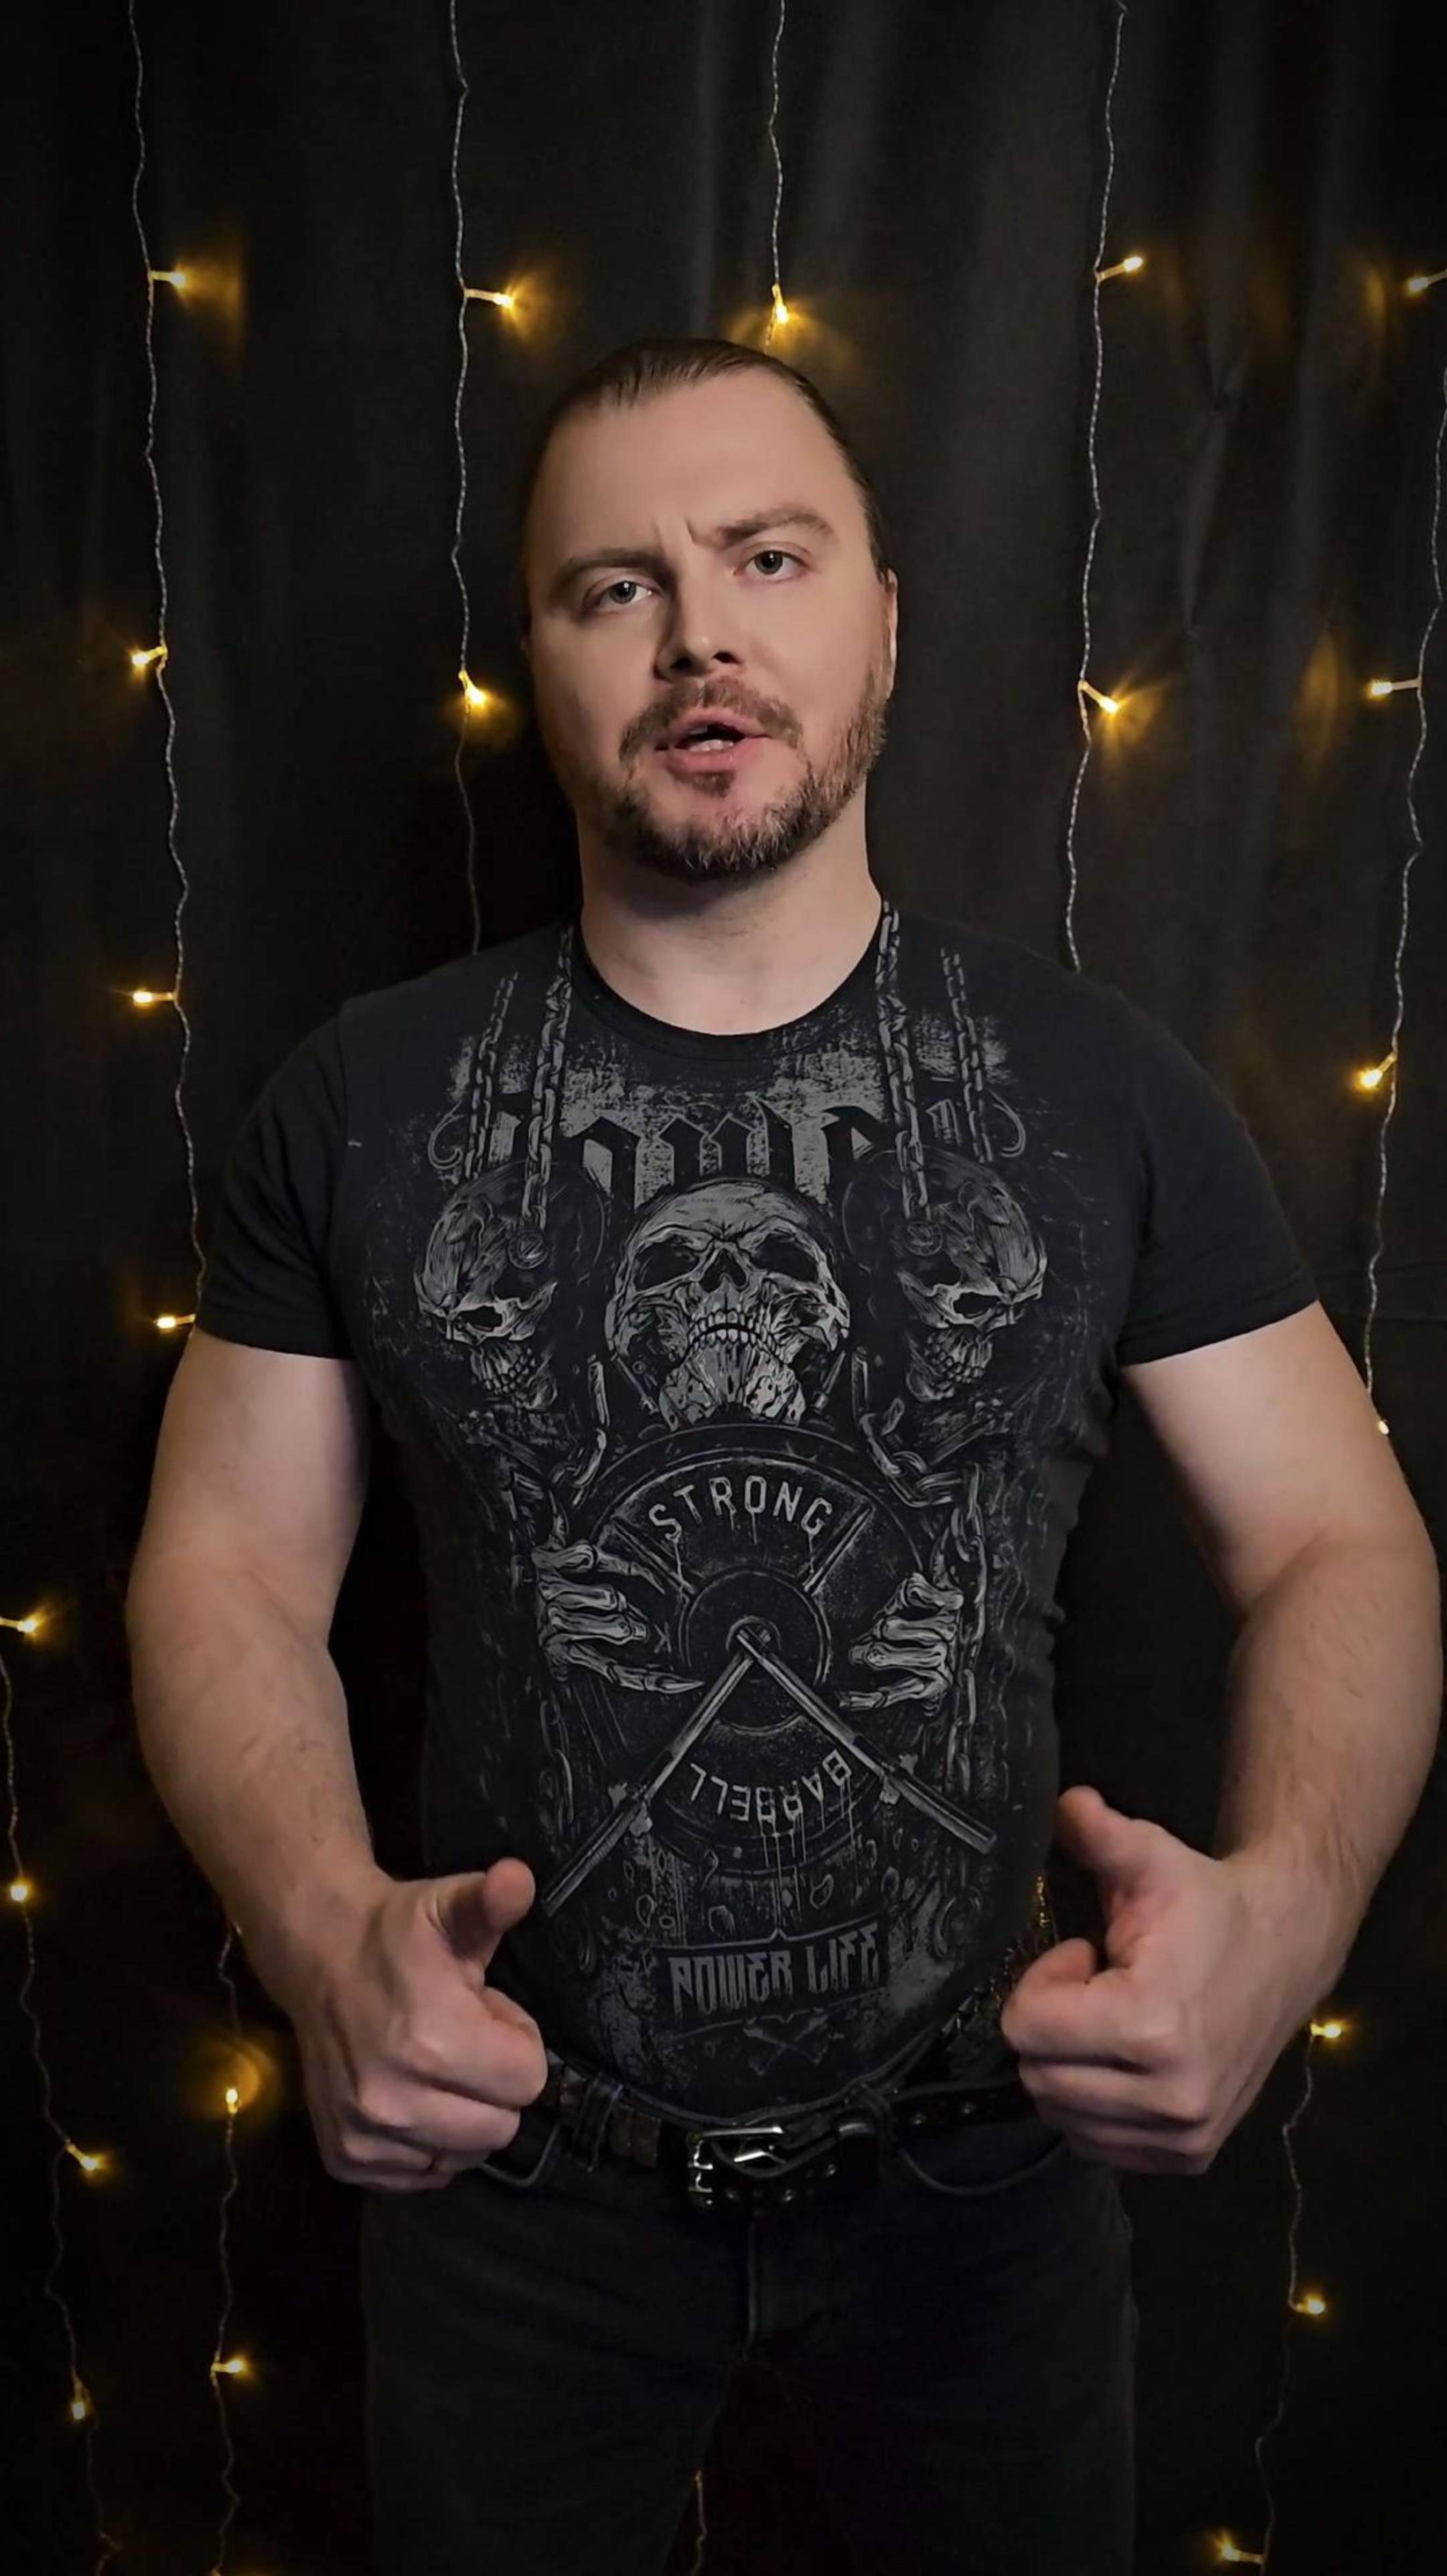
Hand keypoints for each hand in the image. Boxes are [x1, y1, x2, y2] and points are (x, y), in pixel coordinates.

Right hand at [288, 1857, 549, 2192]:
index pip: (528, 2080)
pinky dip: (426, 2143)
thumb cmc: (398, 1933)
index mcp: (431, 2041)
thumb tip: (519, 1879)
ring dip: (463, 2116)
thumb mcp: (450, 1907)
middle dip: (495, 2084)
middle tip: (463, 2039)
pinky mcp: (345, 2158)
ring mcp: (365, 2136)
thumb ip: (492, 1900)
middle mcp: (395, 2101)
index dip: (517, 2041)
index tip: (487, 2010)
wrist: (318, 1954)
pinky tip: (410, 2094)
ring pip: (462, 2157)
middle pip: (500, 2128)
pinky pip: (420, 2175)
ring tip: (436, 2064)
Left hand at [998, 1788, 1321, 2174]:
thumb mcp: (1152, 1859)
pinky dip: (1094, 2105)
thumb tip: (1060, 1802)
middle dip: (1052, 2025)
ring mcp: (1184, 2135)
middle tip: (1096, 1986)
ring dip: (1071, 2067)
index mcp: (1151, 2027)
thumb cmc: (1208, 1904)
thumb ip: (1099, 1832)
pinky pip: (1097, 2145)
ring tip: (1114, 2019)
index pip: (1026, 2029)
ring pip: (1061, 2116)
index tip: (1083, 1955)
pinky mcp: (1191, 2155)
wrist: (1288, 1949)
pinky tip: (1128, 2058)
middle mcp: (1170, 2097)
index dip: (1041, 1983)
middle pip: (1038, 2076)